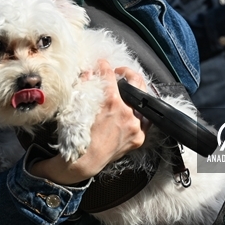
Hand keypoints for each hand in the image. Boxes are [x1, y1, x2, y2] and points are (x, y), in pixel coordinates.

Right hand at [29, 61, 146, 183]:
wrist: (86, 160)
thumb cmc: (79, 135)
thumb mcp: (78, 106)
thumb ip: (86, 85)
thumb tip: (90, 72)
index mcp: (111, 104)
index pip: (111, 77)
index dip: (105, 67)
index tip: (103, 64)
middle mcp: (127, 113)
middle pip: (136, 83)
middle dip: (127, 73)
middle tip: (119, 72)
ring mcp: (136, 126)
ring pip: (143, 100)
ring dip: (135, 91)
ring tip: (127, 90)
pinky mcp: (140, 136)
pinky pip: (145, 119)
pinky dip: (140, 111)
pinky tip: (133, 107)